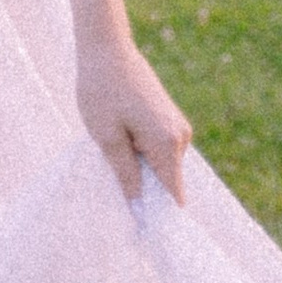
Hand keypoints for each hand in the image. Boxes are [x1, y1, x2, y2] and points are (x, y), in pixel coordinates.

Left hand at [77, 31, 190, 206]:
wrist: (106, 48)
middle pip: (167, 182)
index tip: (142, 235)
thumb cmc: (101, 90)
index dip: (158, 216)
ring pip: (161, 166)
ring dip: (140, 170)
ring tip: (113, 157)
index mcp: (167, 143)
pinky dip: (141, 155)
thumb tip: (138, 207)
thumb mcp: (106, 137)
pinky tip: (119, 144)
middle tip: (115, 190)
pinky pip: (158, 150)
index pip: (172, 194)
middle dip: (145, 191)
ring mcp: (177, 126)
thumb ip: (125, 174)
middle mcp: (180, 137)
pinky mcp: (169, 119)